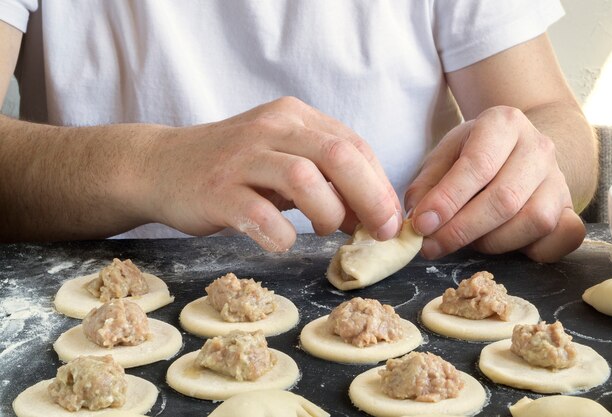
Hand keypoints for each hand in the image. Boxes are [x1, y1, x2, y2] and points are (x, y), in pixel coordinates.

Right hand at [140, 97, 400, 250]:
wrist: (160, 164)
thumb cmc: (232, 167)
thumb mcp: (281, 159)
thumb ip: (325, 179)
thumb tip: (367, 216)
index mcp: (293, 117)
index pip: (353, 145)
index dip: (380, 184)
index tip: (390, 217)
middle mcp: (270, 129)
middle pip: (338, 156)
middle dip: (371, 198)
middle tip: (381, 231)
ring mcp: (241, 158)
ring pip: (304, 179)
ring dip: (328, 213)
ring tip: (326, 230)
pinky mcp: (216, 191)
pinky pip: (260, 216)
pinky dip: (282, 236)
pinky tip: (282, 241)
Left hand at [404, 106, 584, 262]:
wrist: (519, 151)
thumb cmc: (474, 154)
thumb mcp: (444, 156)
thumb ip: (427, 184)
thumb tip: (418, 219)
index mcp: (503, 123)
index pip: (477, 165)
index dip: (447, 200)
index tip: (421, 224)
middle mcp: (539, 148)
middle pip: (504, 199)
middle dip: (461, 229)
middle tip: (430, 245)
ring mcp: (560, 179)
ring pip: (533, 221)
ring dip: (491, 242)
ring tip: (464, 240)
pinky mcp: (571, 208)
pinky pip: (562, 238)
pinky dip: (532, 250)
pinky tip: (502, 245)